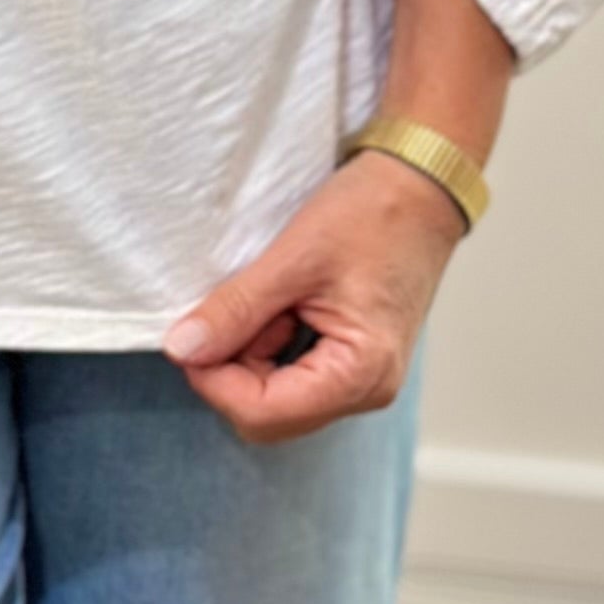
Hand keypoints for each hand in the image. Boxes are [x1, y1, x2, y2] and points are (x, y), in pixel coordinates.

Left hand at [160, 147, 468, 443]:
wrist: (420, 187)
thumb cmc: (374, 214)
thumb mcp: (293, 257)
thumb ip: (236, 309)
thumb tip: (182, 348)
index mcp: (360, 374)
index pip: (260, 414)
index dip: (213, 379)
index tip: (193, 333)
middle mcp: (367, 391)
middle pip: (266, 416)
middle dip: (232, 367)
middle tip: (235, 308)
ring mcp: (362, 380)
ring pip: (275, 398)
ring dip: (251, 353)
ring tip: (271, 297)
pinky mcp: (352, 363)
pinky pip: (293, 376)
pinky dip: (270, 345)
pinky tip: (284, 304)